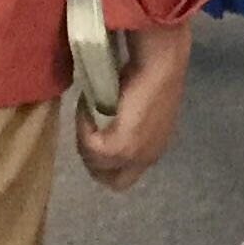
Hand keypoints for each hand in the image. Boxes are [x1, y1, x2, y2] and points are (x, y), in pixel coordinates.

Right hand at [75, 18, 189, 191]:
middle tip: (85, 132)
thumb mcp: (139, 105)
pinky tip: (86, 106)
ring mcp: (134, 156)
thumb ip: (127, 121)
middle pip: (113, 181)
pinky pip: (89, 146)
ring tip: (86, 112)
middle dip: (93, 162)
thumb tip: (105, 121)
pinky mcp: (119, 147)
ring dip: (85, 140)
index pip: (127, 173)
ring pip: (95, 165)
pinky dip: (83, 127)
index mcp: (155, 148)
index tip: (98, 136)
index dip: (108, 160)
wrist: (160, 62)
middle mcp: (148, 158)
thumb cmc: (153, 72)